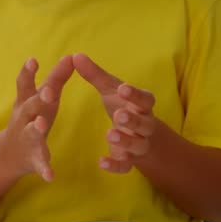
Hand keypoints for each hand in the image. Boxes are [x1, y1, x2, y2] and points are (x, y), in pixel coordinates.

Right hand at [1, 55, 73, 181]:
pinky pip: (39, 164)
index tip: (33, 60)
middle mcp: (24, 119)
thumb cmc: (31, 117)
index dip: (28, 72)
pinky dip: (44, 169)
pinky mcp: (33, 159)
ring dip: (36, 128)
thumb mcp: (42, 98)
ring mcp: (27, 138)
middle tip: (49, 91)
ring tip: (42, 124)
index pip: (25, 84)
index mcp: (27, 102)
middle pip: (30, 107)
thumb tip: (72, 56)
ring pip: (32, 133)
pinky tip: (51, 175)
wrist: (9, 154)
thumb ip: (57, 78)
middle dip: (38, 99)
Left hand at [73, 53, 157, 173]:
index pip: (145, 99)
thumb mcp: (110, 90)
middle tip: (119, 115)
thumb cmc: (123, 105)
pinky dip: (116, 166)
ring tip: (110, 134)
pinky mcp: (129, 160)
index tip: (123, 89)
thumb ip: (94, 75)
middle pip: (144, 123)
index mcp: (141, 105)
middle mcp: (144, 124)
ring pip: (138, 145)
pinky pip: (126, 166)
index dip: (136, 94)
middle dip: (133, 119)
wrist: (139, 134)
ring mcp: (138, 143)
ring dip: (126, 140)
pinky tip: (101, 162)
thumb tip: (75, 55)